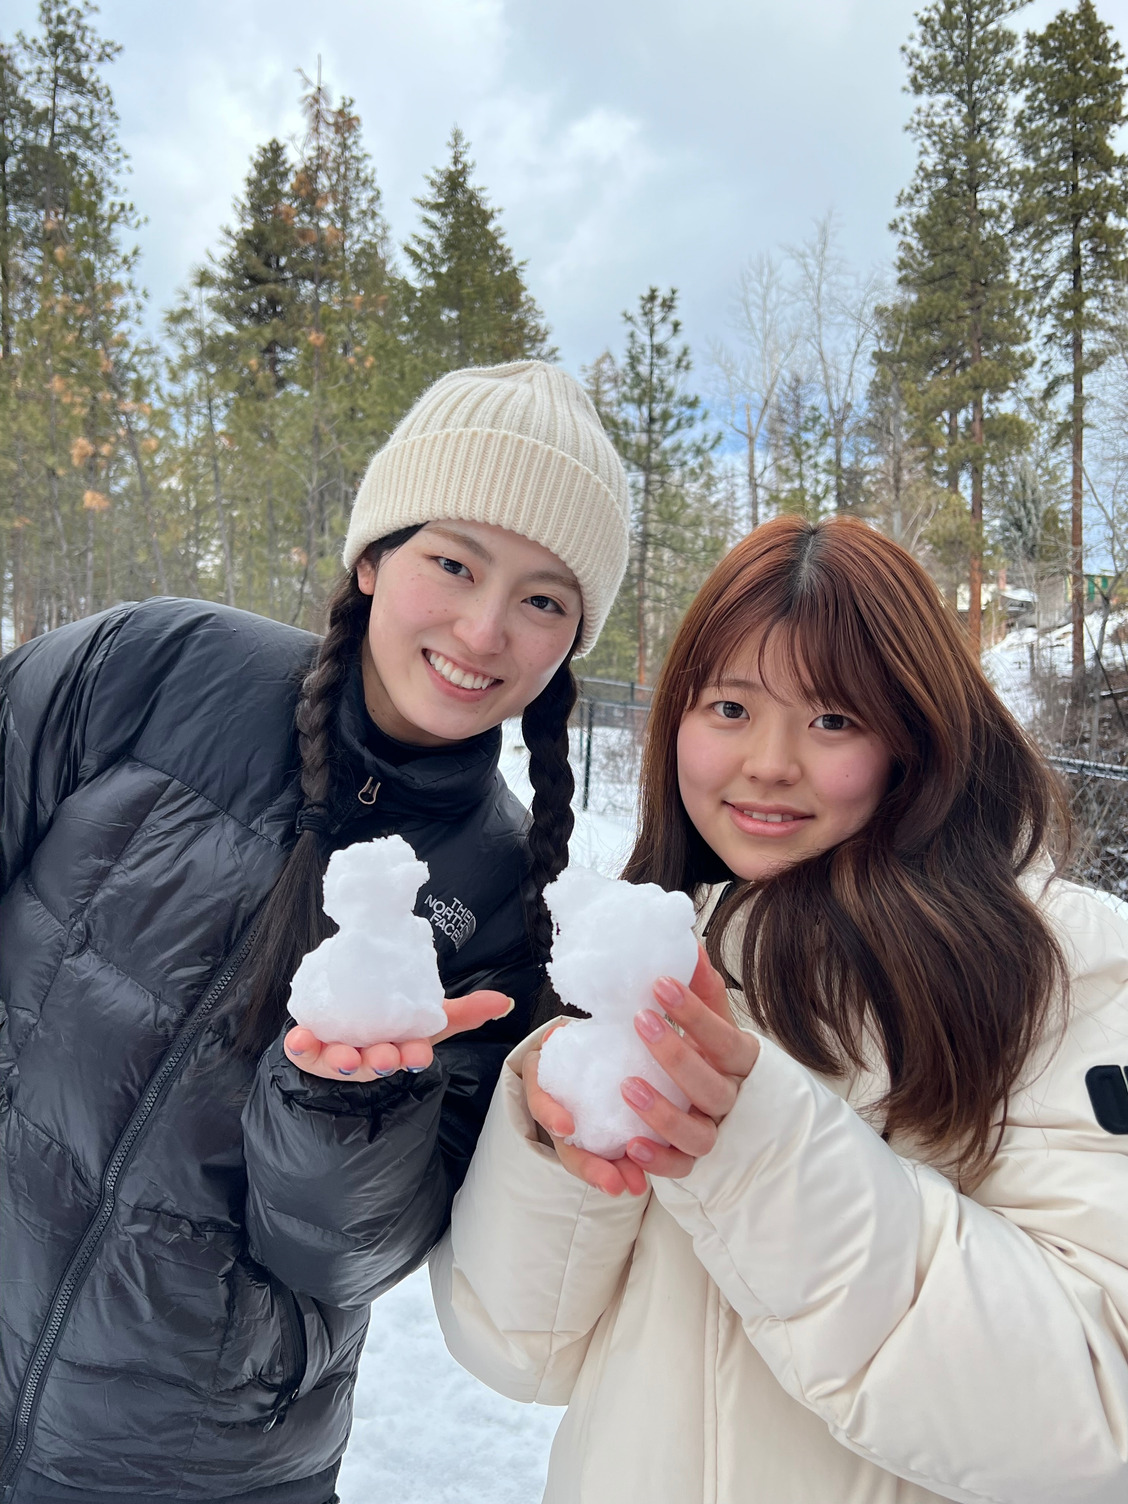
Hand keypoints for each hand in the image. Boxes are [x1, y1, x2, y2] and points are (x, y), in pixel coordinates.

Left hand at [282, 991, 514, 1082]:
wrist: (347, 1021)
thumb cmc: (391, 1024)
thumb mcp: (429, 1017)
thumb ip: (465, 1011)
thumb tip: (505, 1002)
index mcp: (400, 1048)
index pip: (410, 1055)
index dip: (413, 1056)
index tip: (417, 1053)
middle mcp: (370, 1054)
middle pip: (376, 1062)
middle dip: (381, 1061)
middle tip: (384, 1057)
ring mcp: (339, 1052)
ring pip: (341, 1061)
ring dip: (343, 1059)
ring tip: (343, 1055)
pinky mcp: (310, 1048)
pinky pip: (303, 1051)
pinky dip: (300, 1046)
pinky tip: (298, 1038)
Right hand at [523, 1028, 649, 1198]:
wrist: (594, 1052)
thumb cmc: (579, 1046)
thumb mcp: (562, 1039)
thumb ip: (558, 1039)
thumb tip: (556, 1034)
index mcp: (547, 1087)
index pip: (542, 1102)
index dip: (551, 1114)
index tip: (566, 1126)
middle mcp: (563, 1117)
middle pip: (570, 1149)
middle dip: (591, 1168)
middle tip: (613, 1184)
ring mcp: (585, 1133)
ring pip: (594, 1160)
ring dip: (614, 1174)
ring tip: (635, 1186)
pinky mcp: (615, 1136)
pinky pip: (621, 1156)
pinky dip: (633, 1166)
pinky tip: (646, 1178)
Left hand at [622, 944, 758, 1178]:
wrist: (735, 1111)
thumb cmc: (714, 1056)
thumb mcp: (713, 1021)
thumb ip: (703, 987)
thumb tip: (690, 942)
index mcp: (739, 1061)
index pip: (724, 1039)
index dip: (696, 1014)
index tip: (661, 984)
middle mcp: (731, 1099)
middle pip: (710, 1086)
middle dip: (675, 1055)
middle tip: (640, 1021)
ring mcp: (715, 1134)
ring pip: (697, 1134)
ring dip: (662, 1113)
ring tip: (626, 1086)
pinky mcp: (694, 1163)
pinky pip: (680, 1169)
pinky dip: (658, 1161)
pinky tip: (631, 1145)